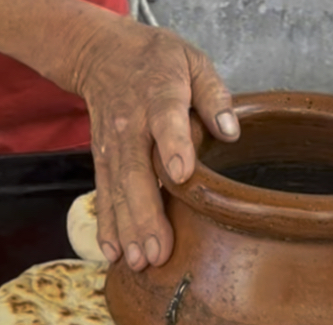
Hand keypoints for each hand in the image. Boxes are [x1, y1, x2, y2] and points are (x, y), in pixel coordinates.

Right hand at [72, 18, 239, 270]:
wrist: (102, 54)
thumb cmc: (157, 61)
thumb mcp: (193, 62)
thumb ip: (214, 94)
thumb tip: (231, 129)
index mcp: (159, 95)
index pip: (166, 121)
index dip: (174, 146)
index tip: (181, 174)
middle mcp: (131, 125)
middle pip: (137, 172)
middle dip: (146, 214)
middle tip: (160, 251)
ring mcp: (113, 147)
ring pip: (118, 191)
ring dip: (127, 229)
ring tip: (140, 262)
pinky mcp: (102, 161)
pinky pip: (103, 196)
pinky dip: (107, 226)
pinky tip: (114, 253)